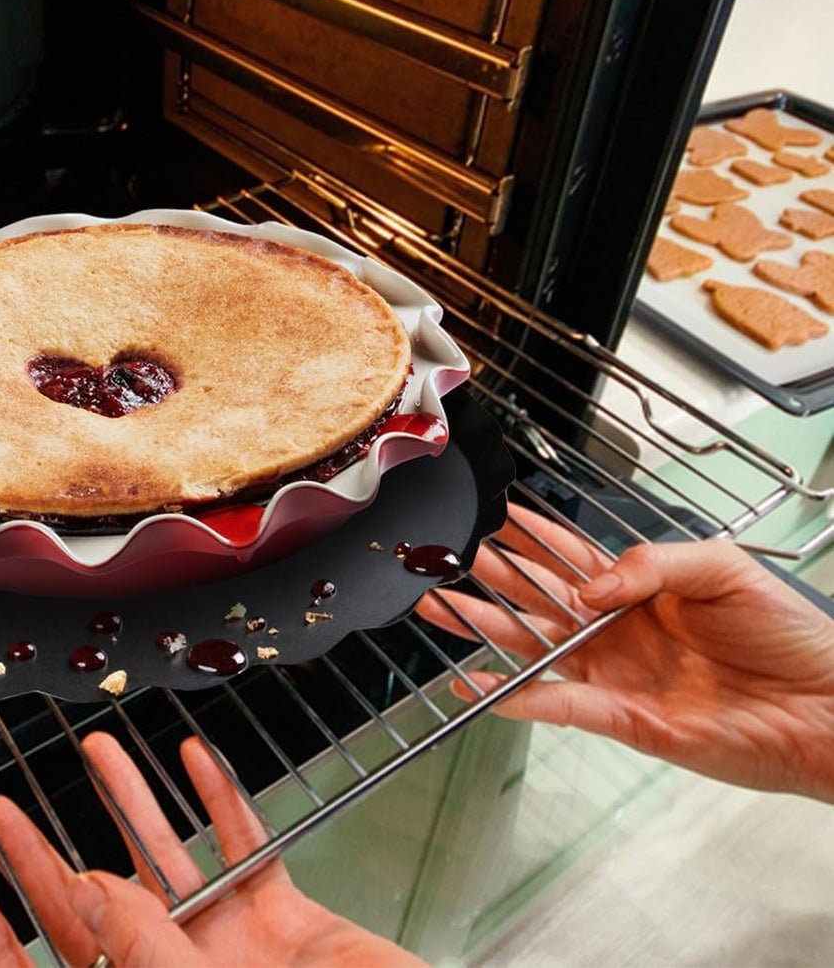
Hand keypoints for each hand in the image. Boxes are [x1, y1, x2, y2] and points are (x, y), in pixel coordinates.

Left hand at [0, 730, 422, 966]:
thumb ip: (149, 954)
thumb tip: (82, 899)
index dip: (2, 940)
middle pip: (99, 913)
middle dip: (48, 852)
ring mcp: (239, 954)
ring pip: (172, 866)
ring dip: (133, 805)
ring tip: (96, 751)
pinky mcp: (293, 922)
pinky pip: (249, 850)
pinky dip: (224, 801)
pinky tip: (198, 760)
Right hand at [416, 503, 833, 802]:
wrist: (828, 705)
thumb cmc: (791, 633)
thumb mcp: (720, 567)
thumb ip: (651, 562)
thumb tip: (590, 586)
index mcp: (641, 590)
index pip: (571, 558)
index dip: (531, 539)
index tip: (495, 520)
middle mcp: (620, 630)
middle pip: (537, 601)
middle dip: (490, 580)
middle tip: (448, 563)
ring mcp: (617, 674)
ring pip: (533, 648)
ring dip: (486, 630)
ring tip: (442, 609)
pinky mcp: (624, 718)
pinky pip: (559, 704)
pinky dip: (518, 694)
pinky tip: (484, 683)